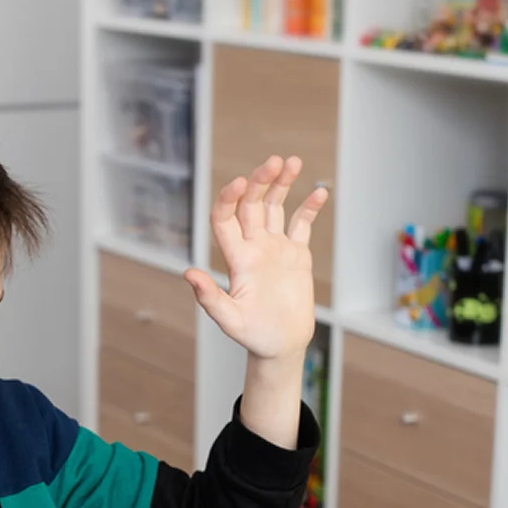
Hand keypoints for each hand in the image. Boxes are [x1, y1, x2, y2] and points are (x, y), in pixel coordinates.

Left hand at [187, 155, 326, 361]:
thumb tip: (187, 274)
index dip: (229, 198)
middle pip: (252, 204)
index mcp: (236, 258)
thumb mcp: (230, 320)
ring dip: (282, 184)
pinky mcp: (296, 255)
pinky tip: (319, 191)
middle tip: (275, 162)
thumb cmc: (253, 336)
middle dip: (261, 181)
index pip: (225, 219)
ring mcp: (275, 248)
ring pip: (275, 207)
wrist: (281, 345)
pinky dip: (309, 207)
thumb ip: (210, 297)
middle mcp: (254, 247)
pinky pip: (301, 224)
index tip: (240, 182)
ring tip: (292, 162)